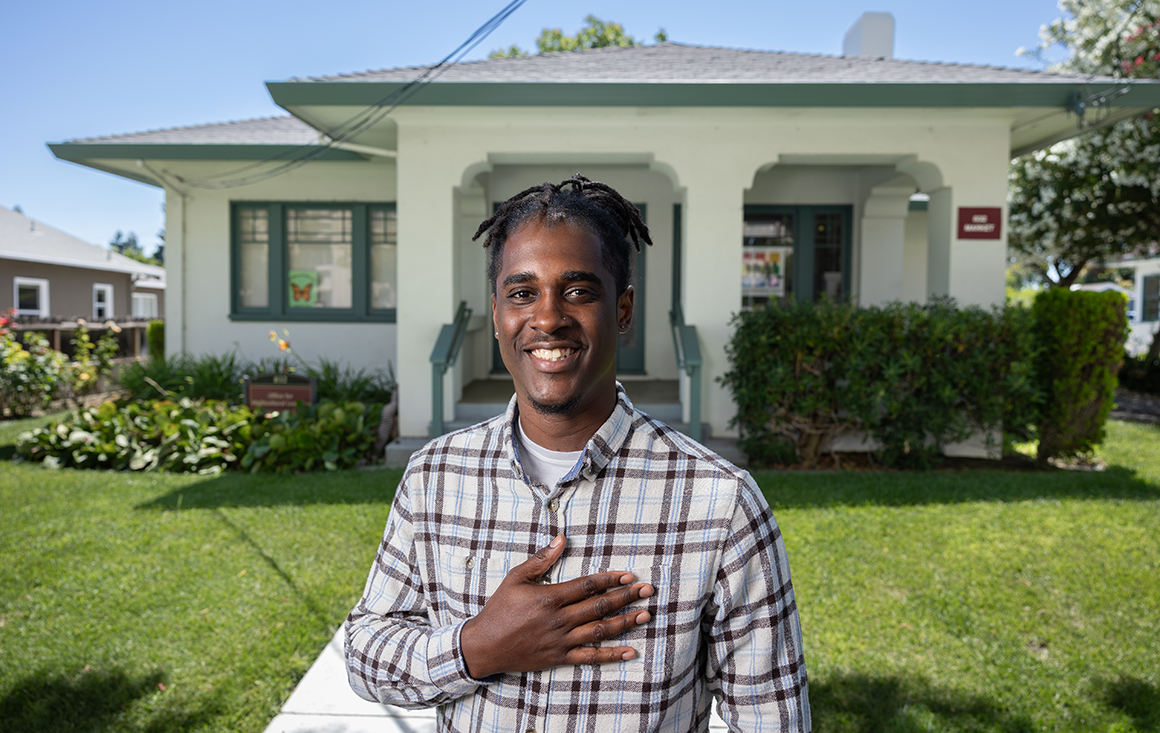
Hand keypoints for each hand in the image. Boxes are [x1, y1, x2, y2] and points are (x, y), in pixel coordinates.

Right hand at [459, 534, 654, 678]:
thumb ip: (541, 559)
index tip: (629, 575)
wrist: (485, 645)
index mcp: (549, 598)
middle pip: (600, 606)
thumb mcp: (516, 578)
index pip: (588, 586)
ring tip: (645, 614)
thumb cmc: (500, 609)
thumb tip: (562, 538)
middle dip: (626, 597)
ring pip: (600, 631)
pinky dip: (611, 655)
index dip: (610, 579)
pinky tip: (630, 651)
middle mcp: (559, 620)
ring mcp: (561, 641)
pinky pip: (590, 657)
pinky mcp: (559, 658)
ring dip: (625, 623)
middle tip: (648, 591)